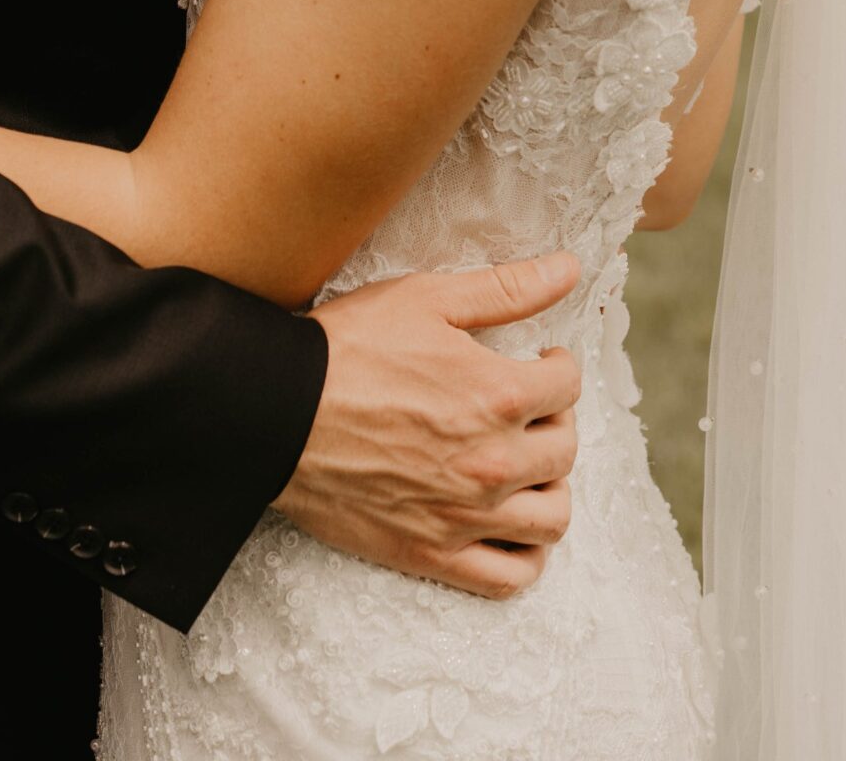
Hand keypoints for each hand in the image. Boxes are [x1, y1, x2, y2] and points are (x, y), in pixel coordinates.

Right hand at [273, 250, 581, 599]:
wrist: (276, 412)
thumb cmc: (348, 348)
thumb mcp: (427, 298)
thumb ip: (507, 288)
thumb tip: (569, 268)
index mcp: (497, 394)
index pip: (568, 386)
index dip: (558, 366)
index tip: (541, 361)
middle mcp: (492, 462)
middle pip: (565, 451)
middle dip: (555, 421)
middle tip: (529, 408)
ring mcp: (465, 516)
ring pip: (551, 520)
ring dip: (550, 488)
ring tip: (525, 464)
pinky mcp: (433, 555)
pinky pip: (510, 577)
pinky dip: (525, 555)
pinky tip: (510, 523)